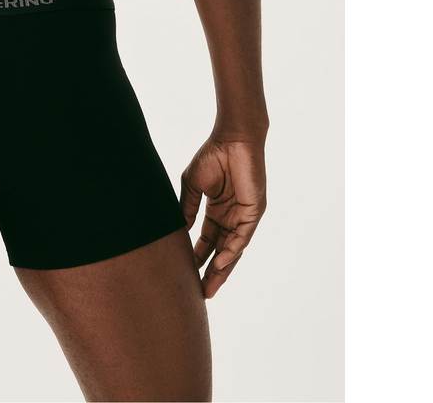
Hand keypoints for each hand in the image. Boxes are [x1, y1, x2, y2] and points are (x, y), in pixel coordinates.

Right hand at [180, 136, 266, 298]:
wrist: (232, 139)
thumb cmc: (213, 156)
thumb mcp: (192, 186)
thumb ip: (187, 208)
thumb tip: (179, 231)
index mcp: (217, 211)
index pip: (208, 240)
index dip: (198, 257)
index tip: (186, 274)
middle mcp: (231, 217)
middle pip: (220, 251)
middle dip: (211, 271)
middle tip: (200, 293)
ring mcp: (243, 216)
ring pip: (232, 249)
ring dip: (222, 269)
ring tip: (209, 287)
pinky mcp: (253, 212)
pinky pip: (242, 237)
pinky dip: (232, 251)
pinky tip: (221, 263)